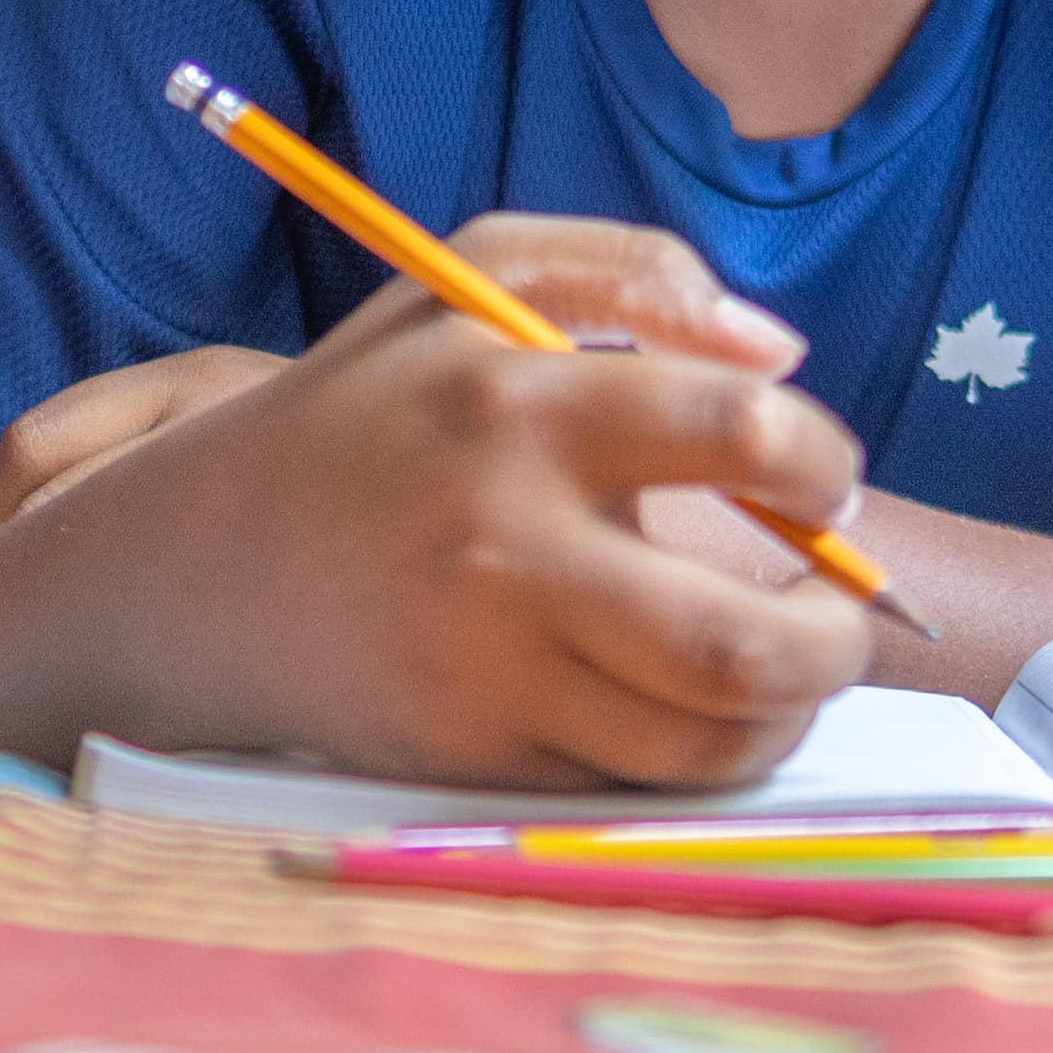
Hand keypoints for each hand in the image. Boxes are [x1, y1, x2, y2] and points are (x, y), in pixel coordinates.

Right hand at [19, 215, 869, 788]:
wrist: (205, 564)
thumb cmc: (376, 404)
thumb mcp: (477, 275)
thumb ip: (638, 271)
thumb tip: (780, 356)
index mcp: (521, 406)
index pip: (740, 438)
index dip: (824, 462)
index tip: (826, 478)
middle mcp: (507, 548)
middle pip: (742, 645)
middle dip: (837, 641)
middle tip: (846, 614)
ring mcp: (487, 669)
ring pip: (701, 738)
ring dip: (784, 712)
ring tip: (787, 667)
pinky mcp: (470, 756)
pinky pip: (631, 781)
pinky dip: (693, 753)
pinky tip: (691, 701)